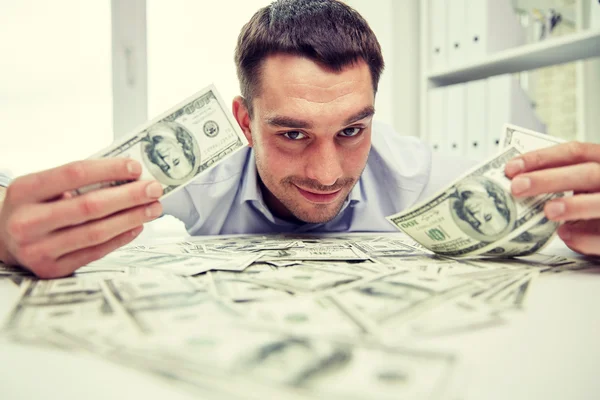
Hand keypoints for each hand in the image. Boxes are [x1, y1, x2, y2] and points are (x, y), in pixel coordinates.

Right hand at [0, 159, 162, 277]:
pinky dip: (121, 238)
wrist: (2, 239)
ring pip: (96, 232)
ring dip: (131, 218)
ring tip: (153, 208)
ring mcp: (38, 249)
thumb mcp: (42, 186)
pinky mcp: (52, 269)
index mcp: (25, 191)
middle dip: (129, 196)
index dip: (109, 169)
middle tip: (154, 189)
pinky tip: (137, 226)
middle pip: (90, 206)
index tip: (136, 168)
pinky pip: (95, 252)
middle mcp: (28, 222)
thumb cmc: (32, 206)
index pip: (74, 173)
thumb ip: (78, 181)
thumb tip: (128, 176)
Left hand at [505, 142, 599, 255]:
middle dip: (549, 179)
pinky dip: (584, 237)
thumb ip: (558, 184)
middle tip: (517, 187)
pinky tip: (565, 235)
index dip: (542, 158)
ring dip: (574, 206)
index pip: (575, 153)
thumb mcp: (581, 187)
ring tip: (549, 212)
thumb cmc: (593, 202)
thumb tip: (519, 187)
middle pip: (588, 173)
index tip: (511, 168)